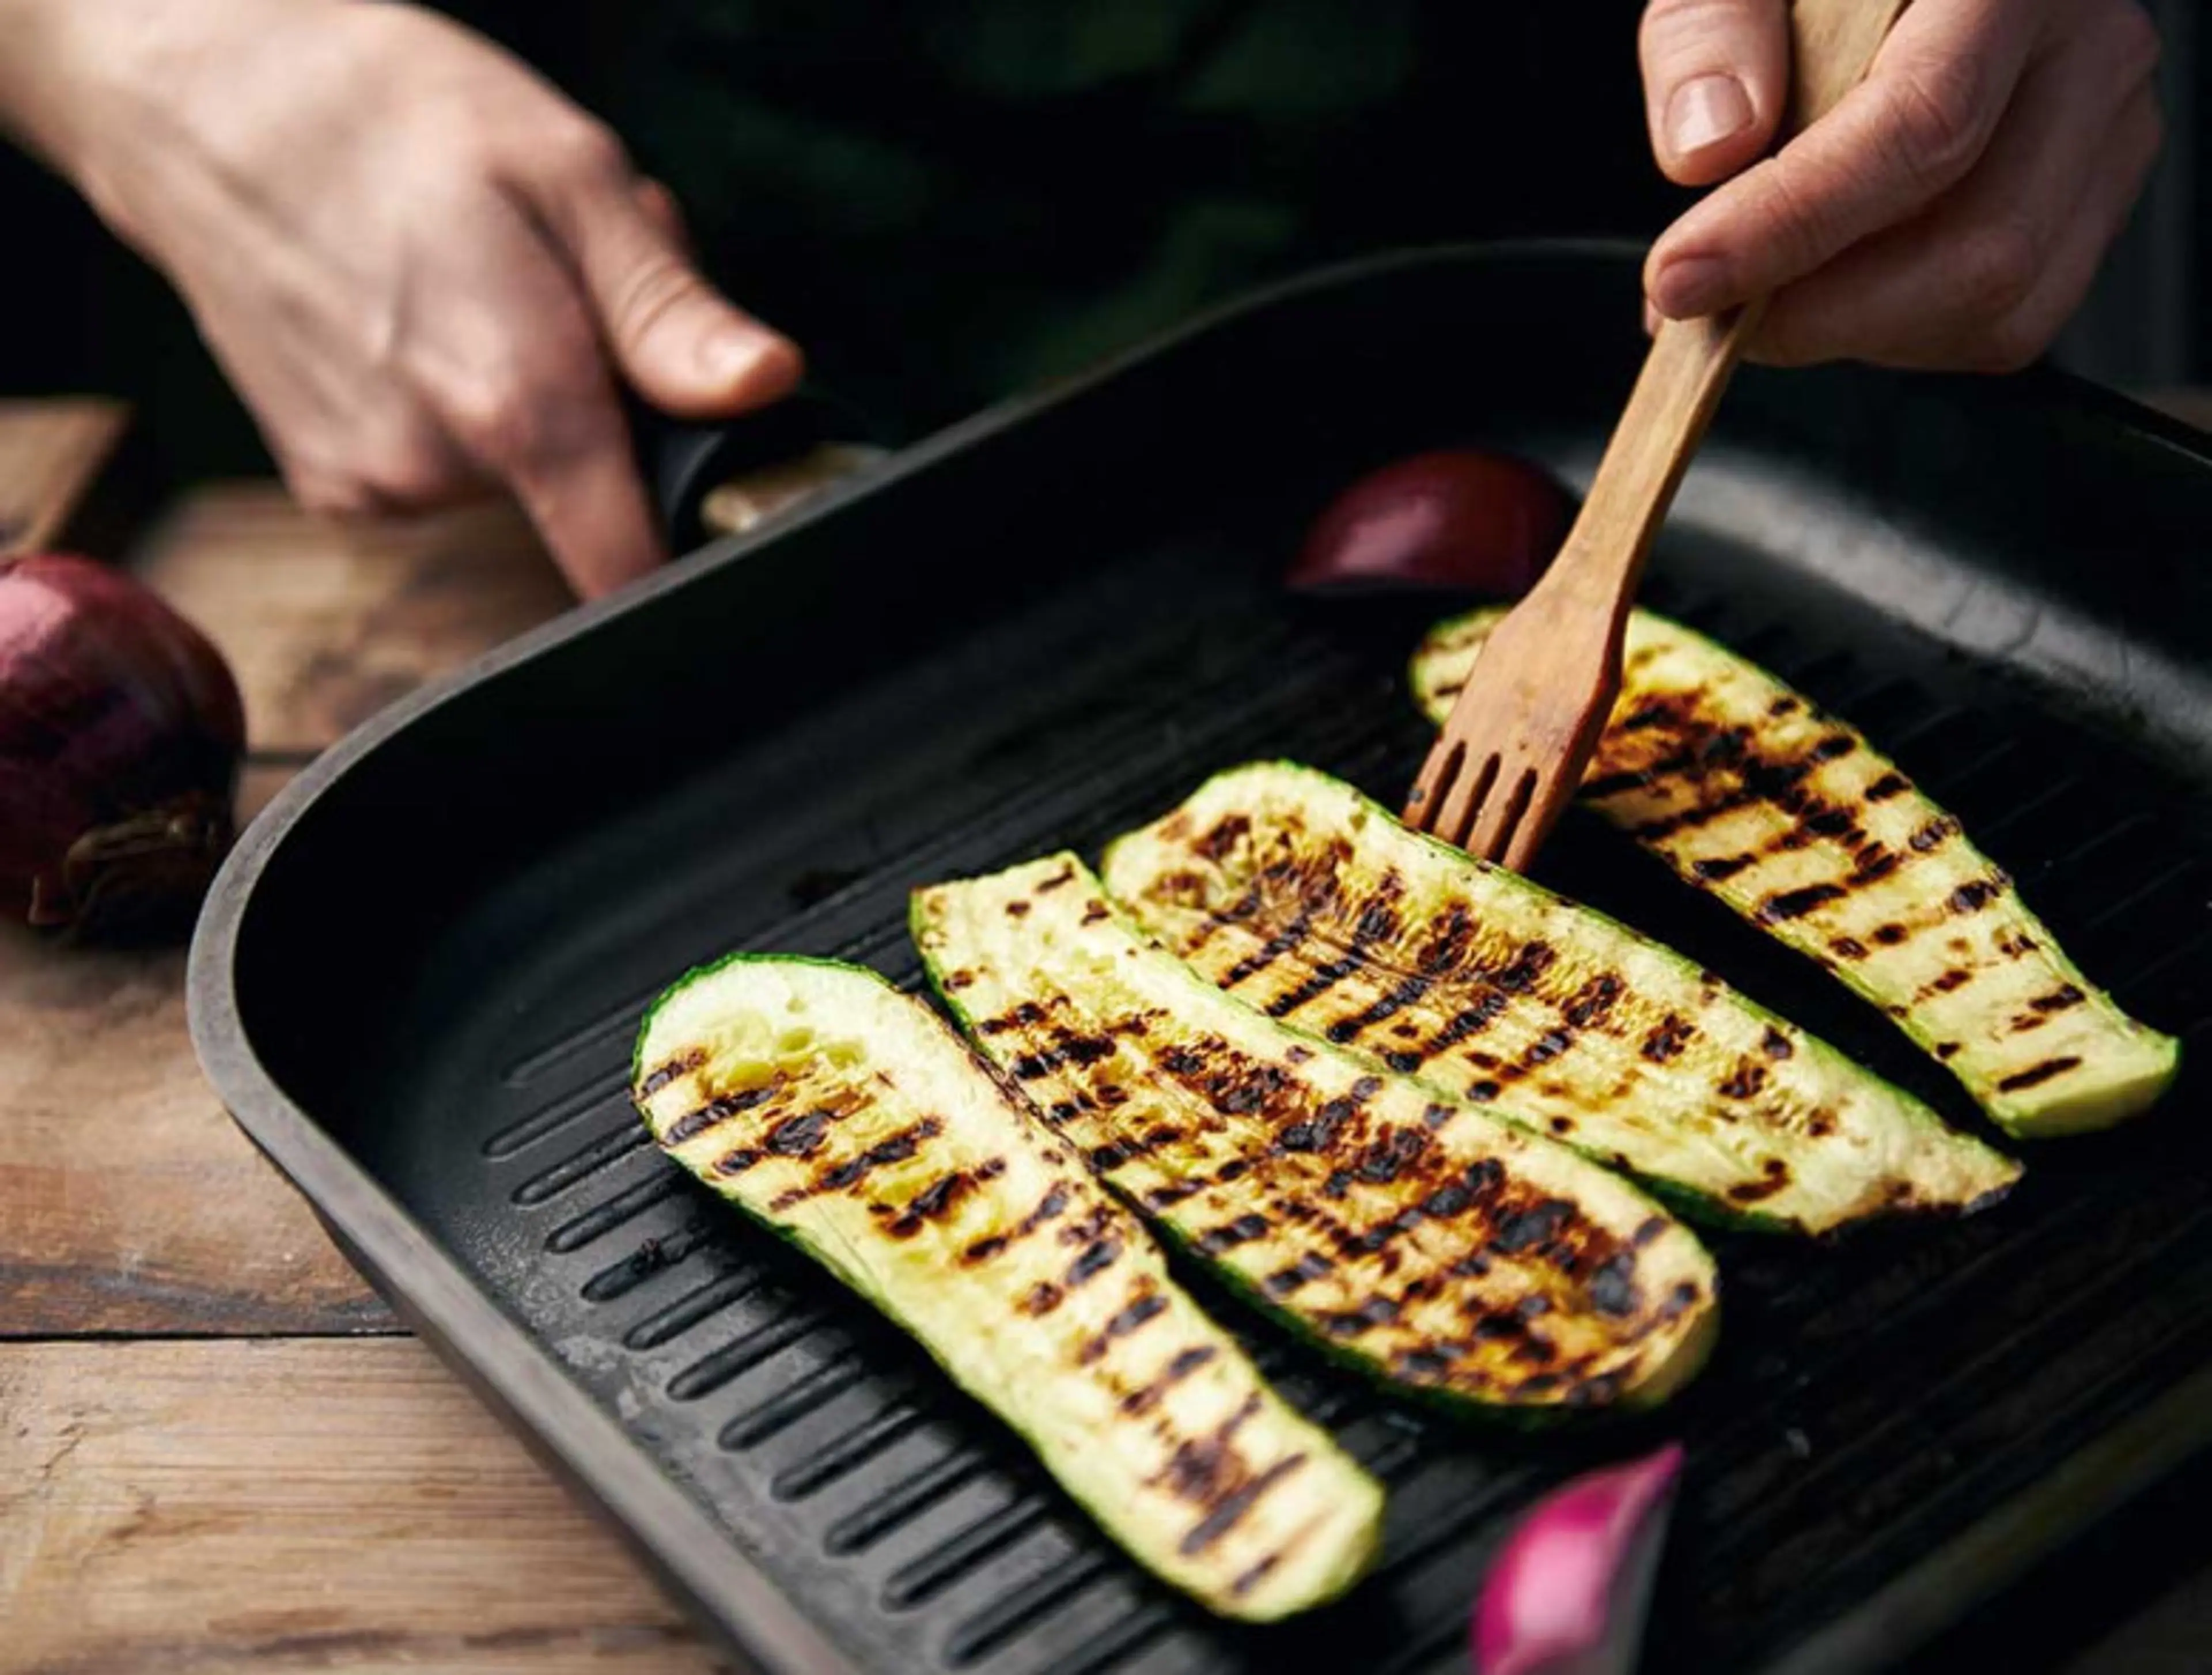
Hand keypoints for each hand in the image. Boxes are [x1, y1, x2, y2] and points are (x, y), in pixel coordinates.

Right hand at [5, 0, 798, 594]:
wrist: (203, 102)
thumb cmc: (393, 115)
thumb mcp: (571, 177)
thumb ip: (669, 311)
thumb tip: (766, 388)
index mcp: (514, 399)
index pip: (632, 564)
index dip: (691, 551)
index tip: (717, 509)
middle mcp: (436, 469)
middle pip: (594, 496)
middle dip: (613, 410)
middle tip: (568, 294)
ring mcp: (374, 487)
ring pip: (519, 478)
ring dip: (538, 402)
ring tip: (485, 286)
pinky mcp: (334, 487)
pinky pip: (447, 474)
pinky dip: (459, 413)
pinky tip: (422, 320)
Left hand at [1637, 0, 2163, 370]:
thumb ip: (1710, 35)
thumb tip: (1709, 147)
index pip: (1920, 125)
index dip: (1790, 223)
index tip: (1680, 279)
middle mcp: (2089, 53)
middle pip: (1977, 244)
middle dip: (1818, 312)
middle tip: (1705, 311)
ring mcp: (2108, 135)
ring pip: (1997, 305)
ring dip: (1852, 333)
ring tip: (1756, 298)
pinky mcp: (2091, 205)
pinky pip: (2004, 323)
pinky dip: (1896, 336)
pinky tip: (1828, 292)